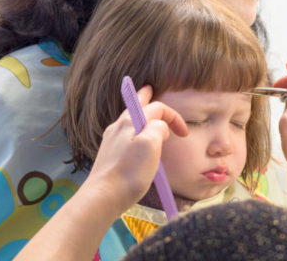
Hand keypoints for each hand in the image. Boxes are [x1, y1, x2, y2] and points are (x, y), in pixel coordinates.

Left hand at [15, 86, 187, 260]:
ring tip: (145, 109)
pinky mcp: (109, 154)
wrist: (102, 197)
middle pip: (135, 106)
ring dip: (140, 114)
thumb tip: (159, 126)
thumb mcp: (151, 146)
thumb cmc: (129, 172)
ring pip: (129, 120)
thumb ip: (158, 128)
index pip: (156, 108)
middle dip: (145, 97)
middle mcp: (119, 127)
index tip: (184, 133)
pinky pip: (124, 134)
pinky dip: (134, 129)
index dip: (173, 117)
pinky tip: (135, 137)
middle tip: (150, 89)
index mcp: (130, 122)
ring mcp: (111, 140)